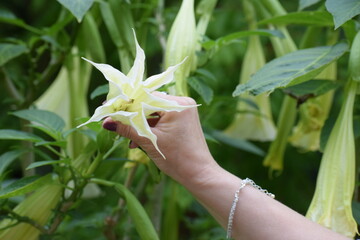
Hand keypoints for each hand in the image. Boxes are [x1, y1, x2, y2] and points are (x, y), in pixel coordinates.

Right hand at [103, 92, 218, 184]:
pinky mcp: (182, 120)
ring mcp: (182, 111)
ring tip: (126, 137)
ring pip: (153, 112)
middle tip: (113, 121)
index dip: (125, 104)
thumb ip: (128, 129)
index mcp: (177, 104)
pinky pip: (160, 119)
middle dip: (131, 115)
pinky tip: (137, 141)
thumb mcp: (149, 142)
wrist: (199, 174)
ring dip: (139, 124)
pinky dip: (149, 128)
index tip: (108, 108)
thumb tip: (106, 122)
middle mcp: (182, 103)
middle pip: (148, 103)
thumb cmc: (178, 159)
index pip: (145, 97)